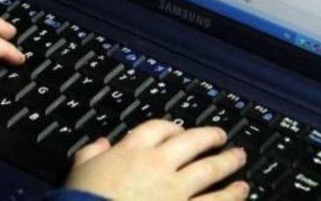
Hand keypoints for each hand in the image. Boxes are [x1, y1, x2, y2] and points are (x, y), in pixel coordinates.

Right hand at [64, 120, 249, 199]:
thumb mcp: (79, 172)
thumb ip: (90, 154)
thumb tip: (100, 144)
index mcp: (131, 151)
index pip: (157, 128)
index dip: (171, 126)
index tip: (179, 129)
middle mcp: (158, 165)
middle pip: (192, 142)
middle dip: (210, 137)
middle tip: (222, 136)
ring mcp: (176, 190)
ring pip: (210, 170)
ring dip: (228, 163)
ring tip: (239, 159)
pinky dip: (231, 196)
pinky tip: (242, 192)